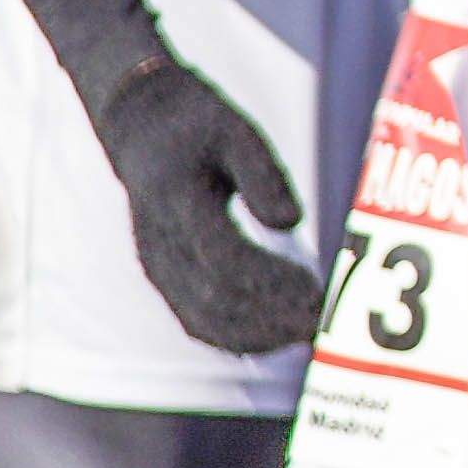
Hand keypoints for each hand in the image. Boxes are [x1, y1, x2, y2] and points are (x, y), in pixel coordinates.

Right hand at [81, 54, 314, 355]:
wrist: (142, 130)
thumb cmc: (200, 126)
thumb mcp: (236, 131)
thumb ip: (263, 174)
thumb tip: (292, 220)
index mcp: (178, 204)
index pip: (227, 259)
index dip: (274, 283)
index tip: (320, 292)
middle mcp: (160, 244)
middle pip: (217, 298)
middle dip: (273, 318)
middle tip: (325, 324)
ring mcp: (157, 266)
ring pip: (203, 318)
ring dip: (256, 336)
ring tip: (307, 335)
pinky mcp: (162, 277)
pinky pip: (194, 319)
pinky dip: (233, 337)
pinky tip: (274, 340)